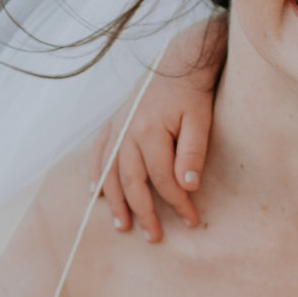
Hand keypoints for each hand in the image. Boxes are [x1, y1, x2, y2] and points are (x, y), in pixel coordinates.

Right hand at [92, 18, 222, 240]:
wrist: (178, 58)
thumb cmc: (194, 91)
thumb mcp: (201, 121)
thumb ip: (192, 153)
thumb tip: (187, 186)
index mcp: (149, 132)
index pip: (163, 180)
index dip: (178, 204)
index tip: (192, 221)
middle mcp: (127, 131)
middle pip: (131, 183)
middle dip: (143, 213)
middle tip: (153, 237)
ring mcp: (117, 127)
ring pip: (110, 173)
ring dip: (115, 202)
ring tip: (122, 226)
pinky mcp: (113, 122)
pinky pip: (98, 153)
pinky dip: (96, 175)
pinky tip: (97, 193)